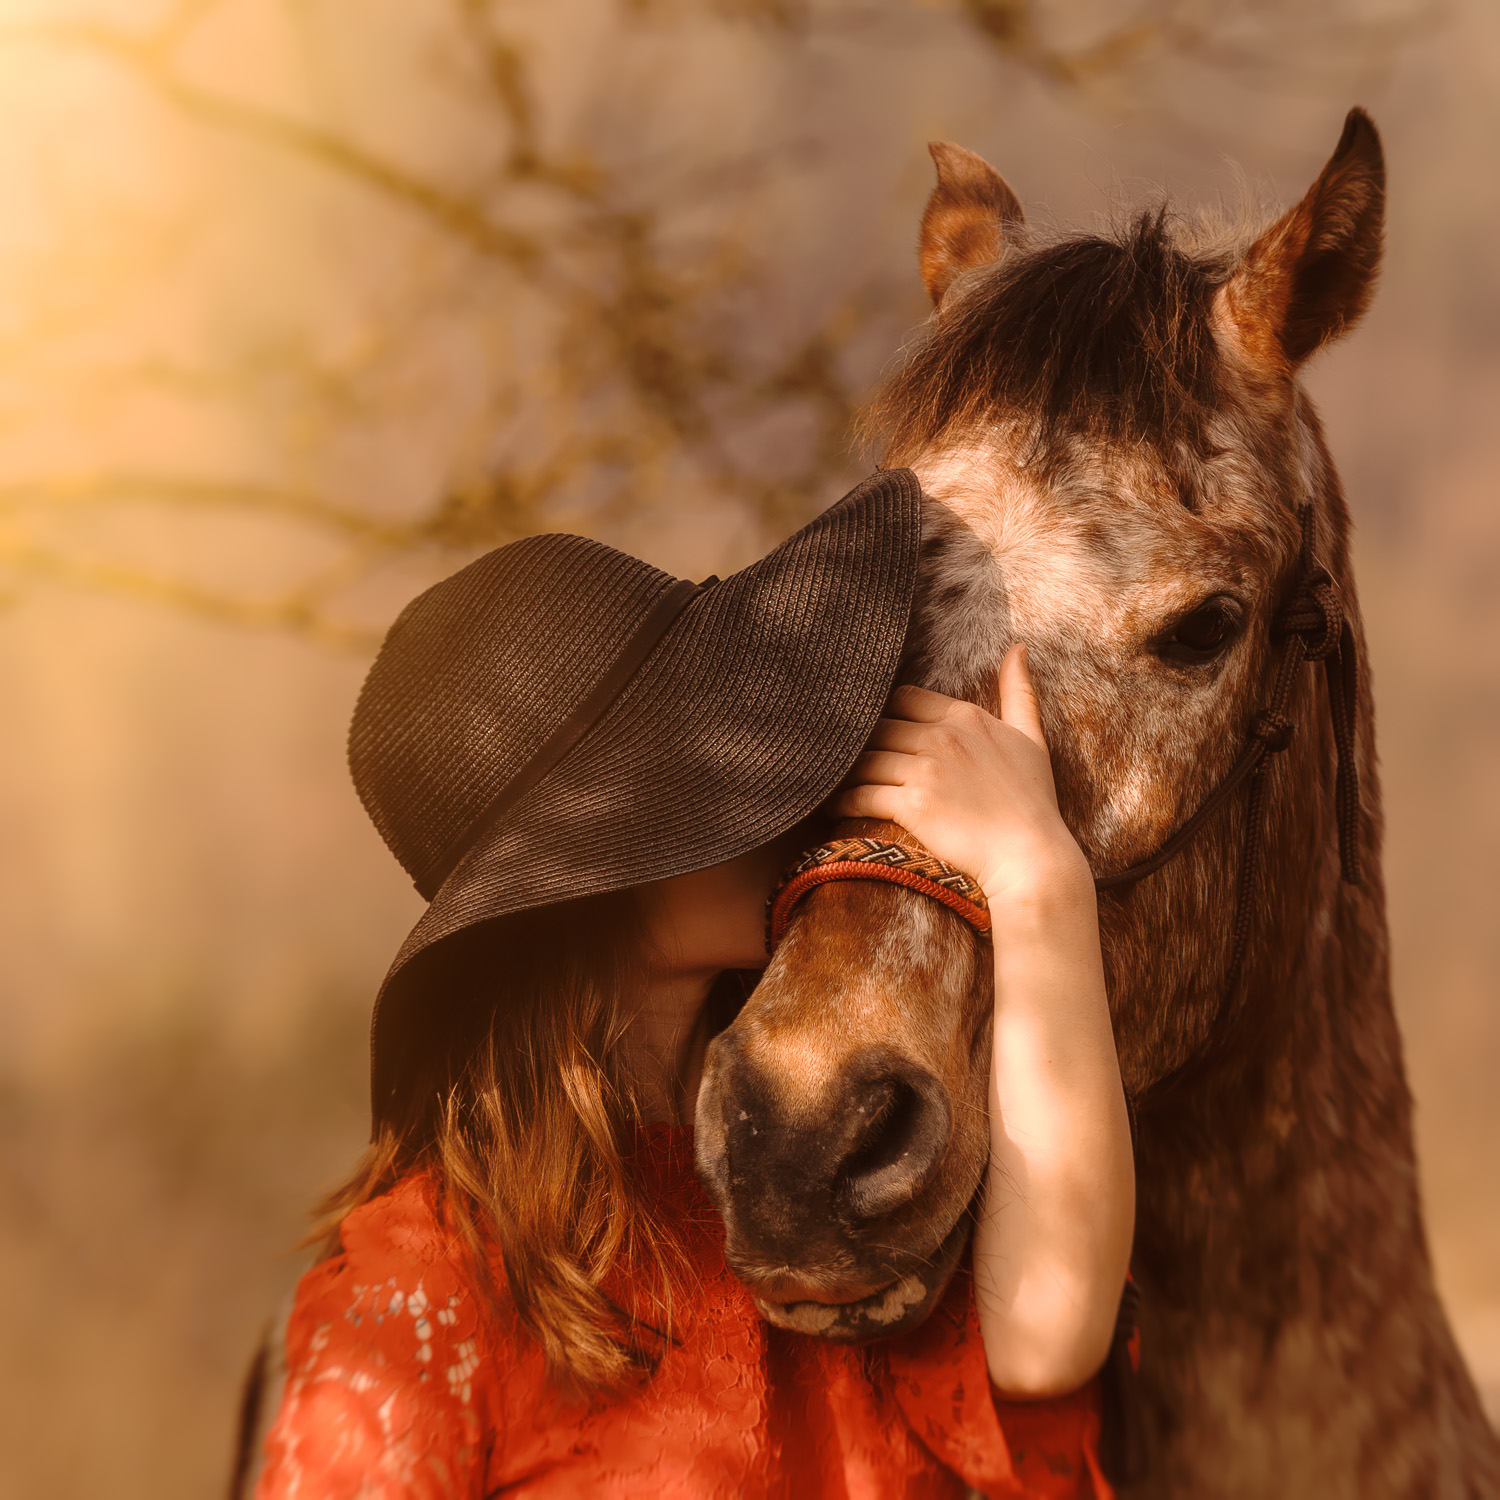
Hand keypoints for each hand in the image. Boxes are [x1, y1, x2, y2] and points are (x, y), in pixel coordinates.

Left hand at [827, 644, 1089, 910]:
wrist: (1031, 856)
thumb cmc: (1033, 801)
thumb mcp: (1031, 739)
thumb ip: (1019, 691)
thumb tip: (1018, 648)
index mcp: (964, 716)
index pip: (902, 698)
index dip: (880, 713)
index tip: (866, 729)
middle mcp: (942, 736)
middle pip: (877, 727)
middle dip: (855, 742)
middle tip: (830, 753)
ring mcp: (926, 769)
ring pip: (865, 759)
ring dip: (842, 771)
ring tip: (826, 779)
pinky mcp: (913, 804)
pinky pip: (862, 794)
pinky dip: (843, 801)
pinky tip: (833, 808)